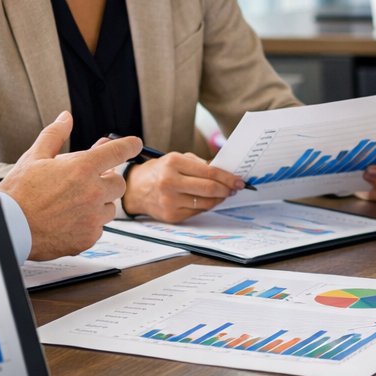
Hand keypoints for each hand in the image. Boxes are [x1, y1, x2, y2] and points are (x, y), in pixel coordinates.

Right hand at [0, 112, 139, 259]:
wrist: (7, 230)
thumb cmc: (18, 194)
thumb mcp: (33, 158)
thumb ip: (54, 135)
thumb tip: (66, 118)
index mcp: (82, 168)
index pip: (119, 152)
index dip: (129, 146)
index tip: (135, 144)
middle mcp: (93, 192)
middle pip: (118, 183)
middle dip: (107, 180)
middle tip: (89, 181)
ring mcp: (92, 217)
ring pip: (110, 207)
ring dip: (99, 203)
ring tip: (72, 203)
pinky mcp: (88, 238)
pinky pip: (98, 228)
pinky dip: (88, 224)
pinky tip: (68, 221)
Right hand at [122, 151, 243, 221]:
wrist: (135, 189)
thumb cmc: (160, 171)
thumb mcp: (177, 159)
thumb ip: (200, 164)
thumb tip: (225, 171)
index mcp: (173, 163)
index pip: (210, 172)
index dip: (228, 178)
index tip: (239, 181)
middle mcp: (170, 183)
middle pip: (210, 189)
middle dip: (227, 189)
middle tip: (235, 188)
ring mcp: (170, 201)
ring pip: (206, 203)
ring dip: (219, 199)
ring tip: (223, 194)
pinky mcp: (171, 216)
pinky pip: (198, 212)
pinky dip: (206, 206)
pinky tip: (208, 201)